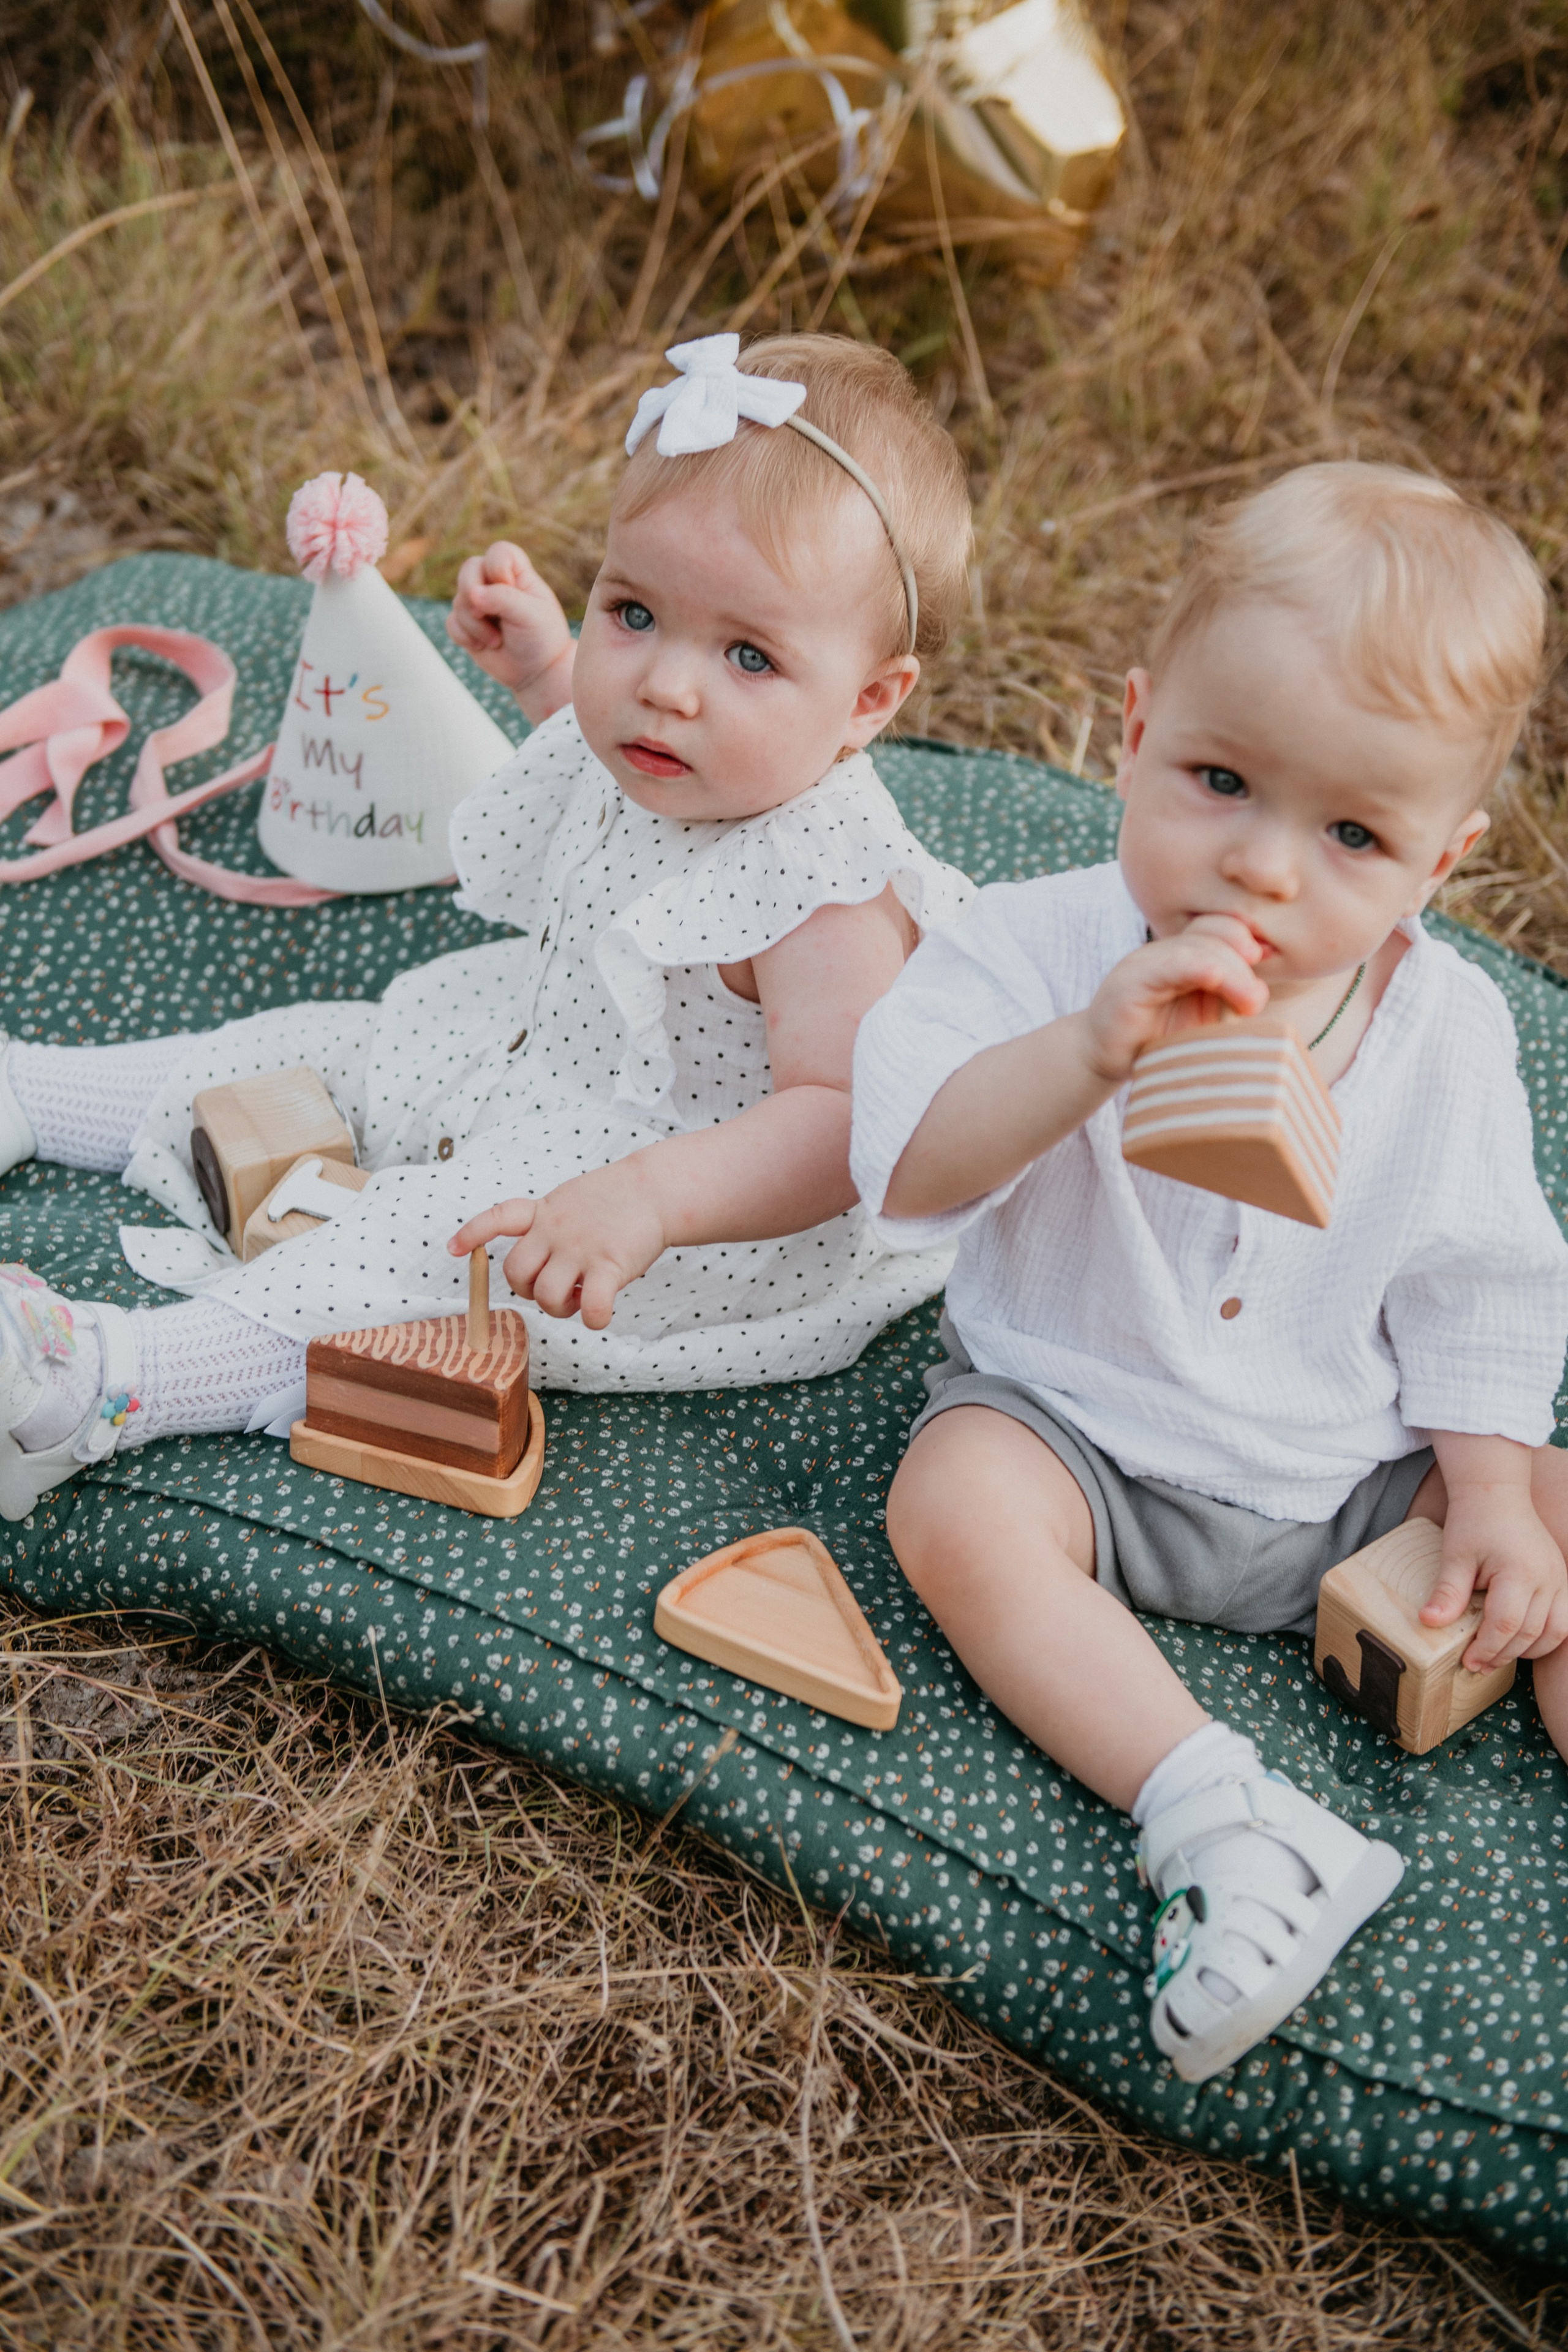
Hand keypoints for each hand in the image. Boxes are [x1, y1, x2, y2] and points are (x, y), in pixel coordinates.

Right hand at [446, 541, 574, 718]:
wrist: (536, 672)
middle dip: (472, 592)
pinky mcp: (466, 624)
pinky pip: (451, 623)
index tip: (511, 590)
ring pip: (459, 601)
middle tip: (484, 614)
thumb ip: (503, 599)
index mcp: (517, 573)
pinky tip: (482, 646)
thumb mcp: (530, 615)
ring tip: (497, 641)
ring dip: (475, 625)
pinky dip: (465, 637)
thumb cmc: (541, 638)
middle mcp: (494, 583)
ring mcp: (478, 603)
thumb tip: (471, 594)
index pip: (499, 552)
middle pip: (469, 568)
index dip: (498, 568)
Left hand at [449, 1163, 667, 1330]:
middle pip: (514, 1273)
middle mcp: (555, 1230)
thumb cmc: (617, 1200)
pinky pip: (590, 1308)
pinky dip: (592, 1319)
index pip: (498, 1218)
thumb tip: (541, 1269)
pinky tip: (601, 1313)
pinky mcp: (609, 1266)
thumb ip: (549, 1225)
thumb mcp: (571, 1199)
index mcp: (544, 1212)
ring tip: (581, 1297)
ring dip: (560, 1308)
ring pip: (545, 1296)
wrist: (656, 1190)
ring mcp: (580, 1248)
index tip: (451, 1248)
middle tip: (558, 1288)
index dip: (473, 1233)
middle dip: (528, 1291)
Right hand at [1083, 914, 1268, 1086]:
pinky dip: (1196, 967)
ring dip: (1232, 973)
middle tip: (1254, 1002)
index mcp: (1186, 955)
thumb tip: (1260, 991)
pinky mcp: (1130, 981)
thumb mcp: (1203, 1020)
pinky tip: (1214, 978)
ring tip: (1248, 1005)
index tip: (1264, 968)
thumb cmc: (1158, 1044)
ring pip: (1198, 948)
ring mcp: (1146, 962)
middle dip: (1244, 964)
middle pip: (1217, 934)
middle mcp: (1166, 952)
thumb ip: (1229, 1000)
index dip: (1249, 940)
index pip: (1224, 927)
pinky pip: (1168, 964)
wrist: (1107, 1059)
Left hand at [1421, 1485, 1567, 1671]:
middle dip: (1502, 1654)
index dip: (1486, 1648)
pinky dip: (1543, 1637)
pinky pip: (1562, 1621)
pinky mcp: (1562, 1580)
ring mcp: (1560, 1579)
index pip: (1505, 1624)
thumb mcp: (1455, 1555)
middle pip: (1530, 1634)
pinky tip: (1518, 1641)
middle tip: (1477, 1664)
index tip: (1467, 1661)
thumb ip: (1448, 1591)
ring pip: (1554, 1633)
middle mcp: (1548, 1579)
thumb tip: (1429, 1622)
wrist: (1497, 1494)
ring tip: (1496, 1656)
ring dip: (1526, 1650)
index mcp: (1519, 1572)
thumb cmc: (1474, 1522)